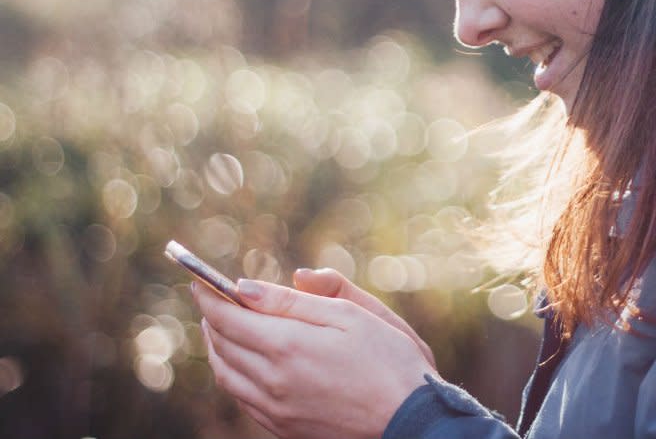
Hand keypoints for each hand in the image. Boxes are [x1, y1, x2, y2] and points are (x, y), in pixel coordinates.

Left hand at [194, 277, 437, 438]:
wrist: (409, 418)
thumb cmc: (388, 358)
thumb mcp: (349, 314)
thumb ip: (295, 300)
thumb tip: (245, 287)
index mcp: (288, 346)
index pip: (228, 317)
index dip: (209, 296)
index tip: (198, 279)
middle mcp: (272, 381)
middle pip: (221, 345)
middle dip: (211, 317)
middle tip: (209, 298)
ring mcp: (275, 409)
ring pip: (226, 375)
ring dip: (217, 347)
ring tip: (220, 327)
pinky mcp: (283, 428)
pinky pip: (242, 398)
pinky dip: (232, 374)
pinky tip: (243, 362)